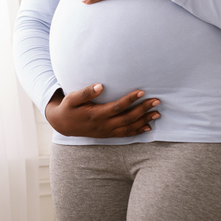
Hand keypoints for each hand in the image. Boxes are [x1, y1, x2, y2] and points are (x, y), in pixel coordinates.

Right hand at [45, 84, 160, 137]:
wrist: (63, 124)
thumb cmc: (68, 108)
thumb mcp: (72, 98)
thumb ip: (86, 93)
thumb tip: (100, 86)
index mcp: (96, 114)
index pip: (117, 107)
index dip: (130, 100)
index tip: (142, 92)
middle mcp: (103, 125)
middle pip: (127, 118)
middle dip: (143, 110)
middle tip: (157, 101)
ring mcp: (106, 131)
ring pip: (129, 127)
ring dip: (144, 121)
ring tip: (157, 114)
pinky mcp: (107, 134)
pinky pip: (125, 134)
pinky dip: (137, 131)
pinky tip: (148, 127)